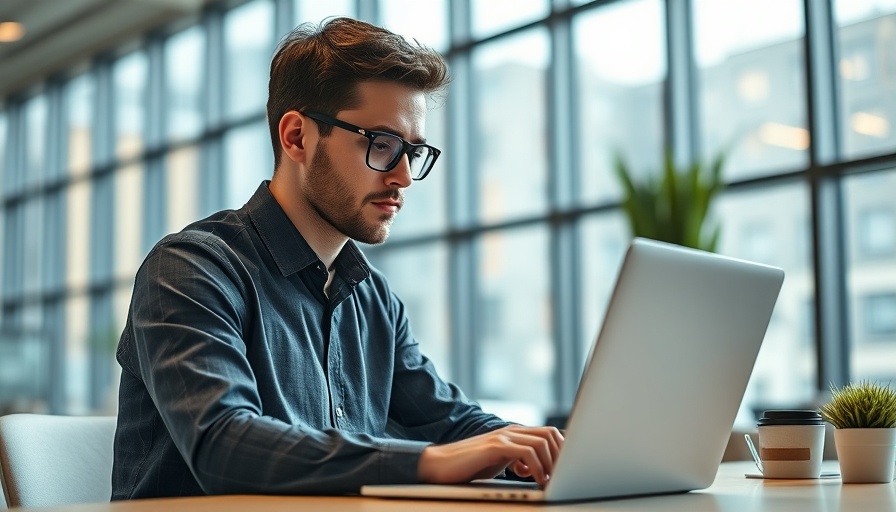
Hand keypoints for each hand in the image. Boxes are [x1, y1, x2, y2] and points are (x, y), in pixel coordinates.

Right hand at [417, 425, 563, 486]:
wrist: (441, 465)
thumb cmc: (471, 466)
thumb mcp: (501, 461)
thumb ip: (519, 460)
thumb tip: (541, 469)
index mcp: (515, 434)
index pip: (549, 432)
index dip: (563, 449)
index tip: (566, 469)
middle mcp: (511, 431)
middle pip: (550, 434)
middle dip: (561, 456)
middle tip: (560, 476)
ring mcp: (503, 437)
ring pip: (541, 442)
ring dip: (550, 463)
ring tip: (547, 481)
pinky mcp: (495, 446)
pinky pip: (526, 452)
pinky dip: (537, 467)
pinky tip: (535, 480)